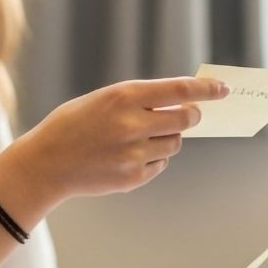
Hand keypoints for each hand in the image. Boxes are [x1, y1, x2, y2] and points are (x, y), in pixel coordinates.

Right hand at [23, 77, 228, 201]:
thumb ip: (137, 101)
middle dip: (190, 116)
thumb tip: (180, 105)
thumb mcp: (100, 100)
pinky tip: (126, 156)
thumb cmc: (72, 126)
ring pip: (174, 144)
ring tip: (138, 138)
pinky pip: (160, 164)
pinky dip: (152, 158)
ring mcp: (133, 153)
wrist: (45, 164)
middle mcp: (132, 124)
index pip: (180, 90)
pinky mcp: (133, 177)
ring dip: (167, 138)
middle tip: (186, 115)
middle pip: (185, 119)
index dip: (206, 90)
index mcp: (122, 97)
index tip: (223, 90)